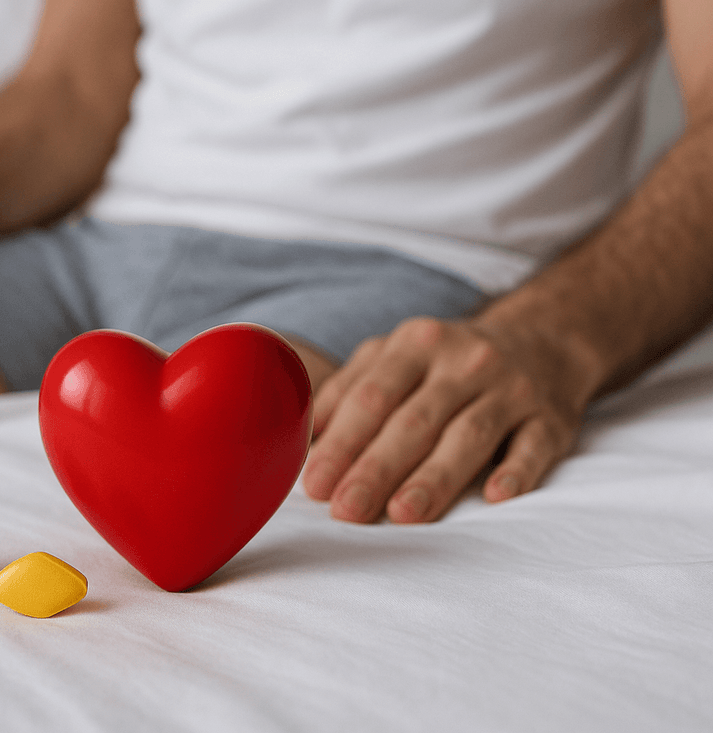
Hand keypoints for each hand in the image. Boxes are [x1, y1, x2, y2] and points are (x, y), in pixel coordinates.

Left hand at [301, 316, 588, 522]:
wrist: (544, 339)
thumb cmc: (448, 361)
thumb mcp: (396, 356)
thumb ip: (348, 391)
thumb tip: (299, 438)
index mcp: (417, 343)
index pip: (373, 397)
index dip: (342, 442)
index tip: (316, 484)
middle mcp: (466, 360)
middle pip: (415, 420)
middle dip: (377, 468)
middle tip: (347, 510)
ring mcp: (512, 388)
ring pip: (469, 435)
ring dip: (435, 477)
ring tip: (403, 514)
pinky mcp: (552, 418)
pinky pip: (534, 445)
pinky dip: (516, 470)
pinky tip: (495, 496)